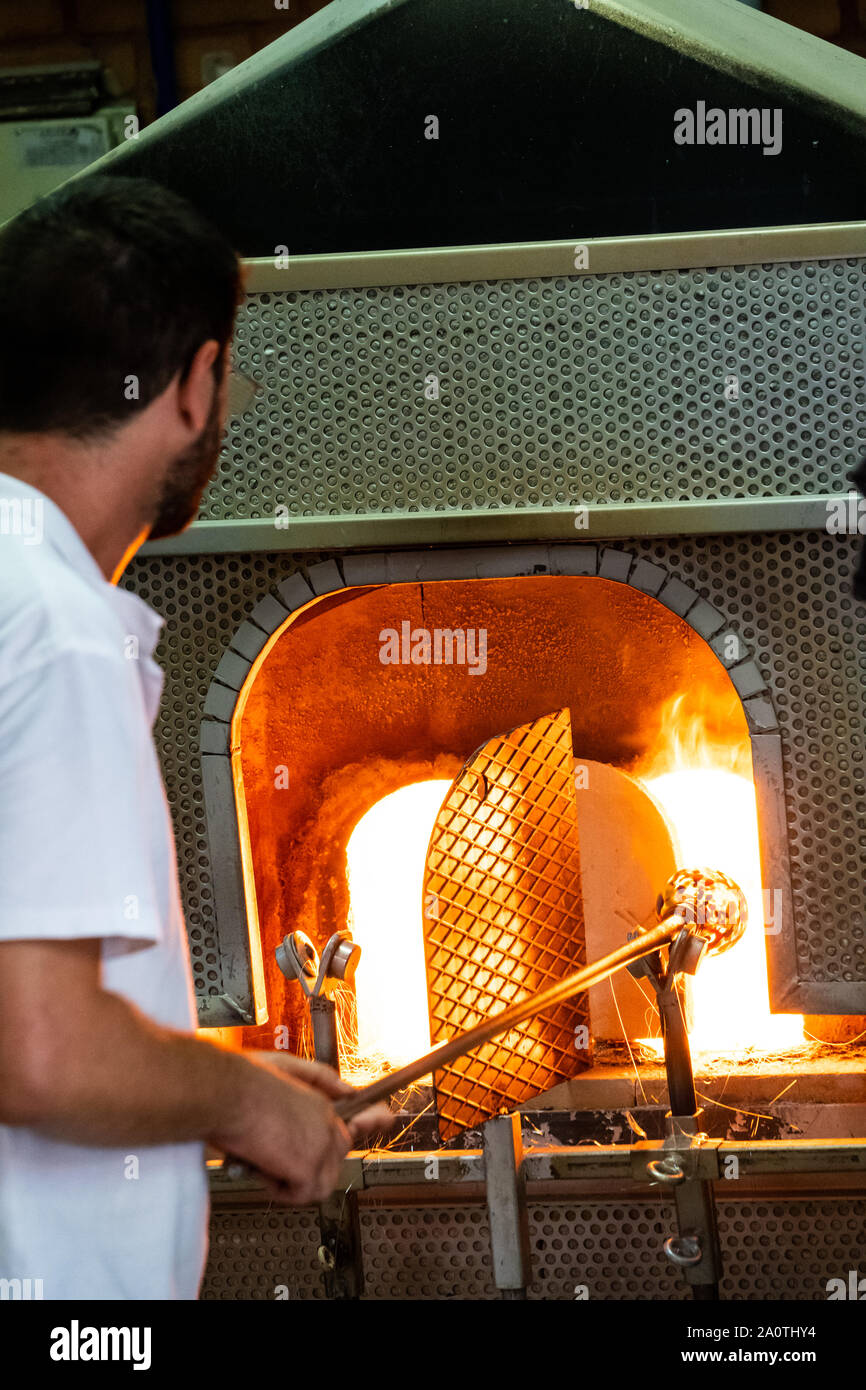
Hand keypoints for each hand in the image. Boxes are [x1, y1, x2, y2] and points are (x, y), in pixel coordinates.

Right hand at [212, 1051, 391, 1204]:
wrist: (224, 1091)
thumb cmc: (241, 1080)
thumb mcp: (285, 1065)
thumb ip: (319, 1078)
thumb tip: (347, 1089)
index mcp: (321, 1103)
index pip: (352, 1124)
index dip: (367, 1125)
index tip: (385, 1119)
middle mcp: (327, 1123)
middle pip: (334, 1160)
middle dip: (306, 1166)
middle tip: (277, 1158)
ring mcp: (320, 1145)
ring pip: (322, 1183)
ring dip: (294, 1182)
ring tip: (267, 1163)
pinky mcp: (307, 1165)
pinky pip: (302, 1194)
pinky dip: (280, 1190)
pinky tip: (263, 1169)